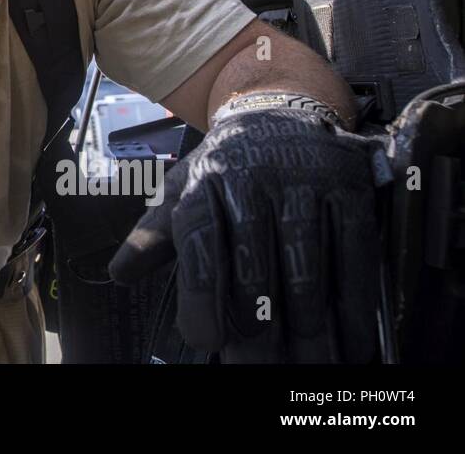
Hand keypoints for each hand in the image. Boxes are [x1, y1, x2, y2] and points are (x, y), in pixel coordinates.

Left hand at [109, 94, 386, 361]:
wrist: (279, 109)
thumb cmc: (227, 166)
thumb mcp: (183, 188)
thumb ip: (153, 235)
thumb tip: (119, 275)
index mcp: (205, 181)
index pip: (198, 238)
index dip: (202, 293)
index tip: (204, 341)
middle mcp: (253, 177)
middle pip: (253, 260)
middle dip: (256, 322)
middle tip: (258, 366)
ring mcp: (304, 181)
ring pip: (305, 263)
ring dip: (307, 325)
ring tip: (306, 366)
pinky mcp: (348, 188)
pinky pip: (355, 253)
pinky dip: (356, 305)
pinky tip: (352, 343)